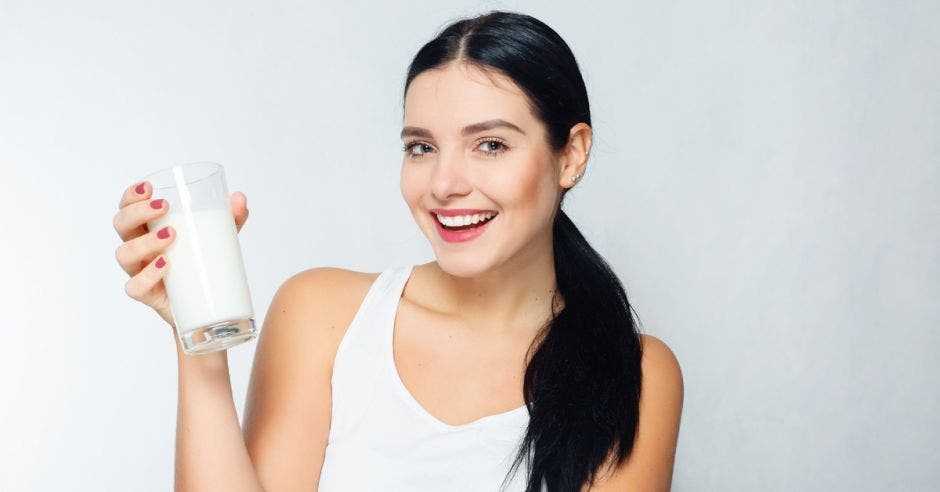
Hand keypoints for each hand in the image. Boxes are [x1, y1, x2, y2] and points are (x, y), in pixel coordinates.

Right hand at [113, 181, 249, 327]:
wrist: (207, 307)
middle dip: (137, 212)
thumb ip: (230, 218)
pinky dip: (147, 274)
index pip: (128, 207)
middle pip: (122, 225)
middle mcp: (139, 249)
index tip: (149, 187)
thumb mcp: (219, 238)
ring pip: (125, 254)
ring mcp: (140, 272)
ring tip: (171, 234)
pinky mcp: (148, 295)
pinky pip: (135, 286)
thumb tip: (239, 198)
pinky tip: (165, 264)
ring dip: (145, 241)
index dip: (131, 196)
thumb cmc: (204, 264)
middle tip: (163, 206)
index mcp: (148, 230)